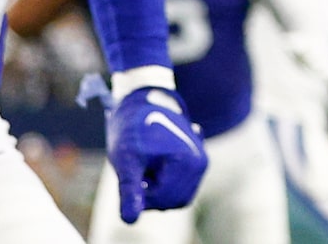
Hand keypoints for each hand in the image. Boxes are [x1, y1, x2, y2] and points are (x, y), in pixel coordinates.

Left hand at [107, 82, 207, 219]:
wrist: (142, 105)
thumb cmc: (131, 131)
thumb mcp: (126, 160)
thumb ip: (130, 191)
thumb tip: (129, 220)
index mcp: (187, 160)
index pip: (163, 199)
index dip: (142, 194)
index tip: (132, 175)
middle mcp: (200, 162)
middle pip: (172, 200)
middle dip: (151, 192)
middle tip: (139, 169)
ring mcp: (201, 163)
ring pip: (176, 197)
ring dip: (158, 189)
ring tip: (148, 165)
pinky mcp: (198, 164)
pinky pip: (181, 189)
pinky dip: (166, 184)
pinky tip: (158, 164)